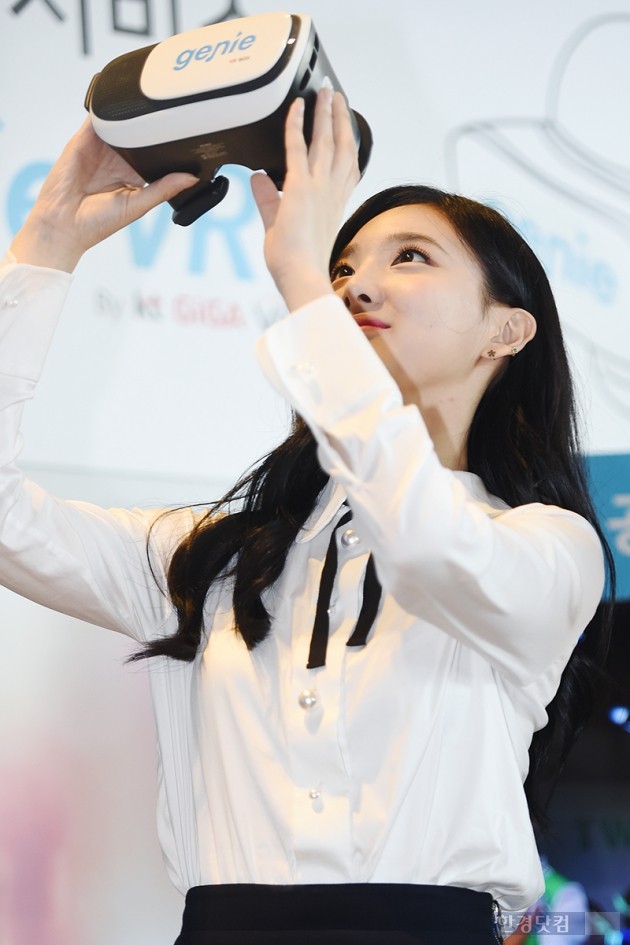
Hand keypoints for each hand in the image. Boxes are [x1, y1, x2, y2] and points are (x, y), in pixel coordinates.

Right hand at [10, 119, 198, 271]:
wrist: (63, 224)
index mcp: (133, 176)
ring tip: (151, 101)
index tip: (189, 134)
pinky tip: (120, 100)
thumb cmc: (97, 223)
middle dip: (152, 124)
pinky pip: (96, 117)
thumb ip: (163, 189)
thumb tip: (191, 179)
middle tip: (174, 110)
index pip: (154, 155)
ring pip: (120, 123)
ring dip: (131, 114)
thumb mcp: (138, 205)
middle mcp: (117, 160)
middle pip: (139, 134)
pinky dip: (107, 107)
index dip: (169, 145)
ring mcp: (100, 148)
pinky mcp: (83, 139)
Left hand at [251, 88, 360, 310]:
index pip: (346, 171)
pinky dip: (297, 123)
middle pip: (341, 147)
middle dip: (340, 120)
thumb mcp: (278, 225)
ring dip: (327, 113)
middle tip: (338, 98)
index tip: (347, 131)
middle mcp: (330, 192)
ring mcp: (319, 188)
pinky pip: (298, 146)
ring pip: (326, 140)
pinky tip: (297, 106)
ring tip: (327, 92)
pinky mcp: (300, 186)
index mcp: (332, 205)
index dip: (348, 147)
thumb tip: (257, 178)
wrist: (300, 275)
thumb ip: (268, 199)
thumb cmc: (295, 261)